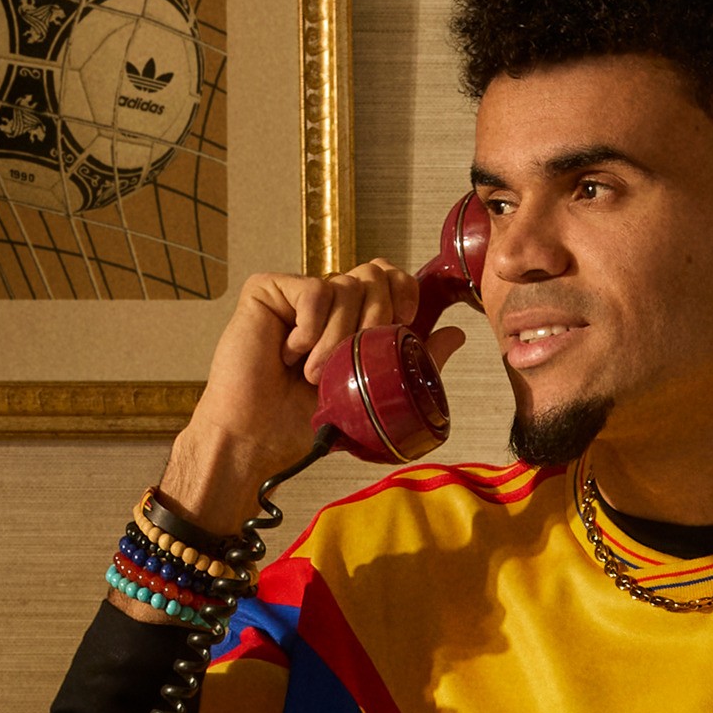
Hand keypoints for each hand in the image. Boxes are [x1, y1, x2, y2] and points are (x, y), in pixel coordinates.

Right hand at [154, 259, 472, 535]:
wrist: (256, 438)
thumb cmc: (305, 423)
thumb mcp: (373, 394)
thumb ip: (412, 360)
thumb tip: (456, 334)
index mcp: (354, 320)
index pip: (391, 278)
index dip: (404, 291)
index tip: (404, 320)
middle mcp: (328, 302)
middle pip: (374, 274)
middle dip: (377, 318)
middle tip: (354, 360)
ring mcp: (298, 294)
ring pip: (345, 286)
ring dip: (338, 338)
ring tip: (315, 374)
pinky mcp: (267, 290)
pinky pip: (312, 289)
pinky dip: (310, 326)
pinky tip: (291, 353)